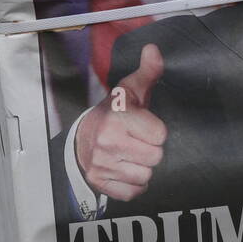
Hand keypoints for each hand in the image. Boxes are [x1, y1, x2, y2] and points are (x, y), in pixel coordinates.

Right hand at [75, 44, 166, 200]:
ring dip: (142, 168)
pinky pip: (133, 192)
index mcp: (118, 116)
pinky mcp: (100, 181)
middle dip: (151, 150)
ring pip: (146, 176)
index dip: (156, 131)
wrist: (82, 137)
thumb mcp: (130, 90)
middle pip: (155, 158)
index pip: (160, 135)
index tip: (145, 126)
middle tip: (138, 142)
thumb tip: (154, 50)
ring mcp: (102, 163)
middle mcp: (108, 140)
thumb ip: (148, 72)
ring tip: (131, 155)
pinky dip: (133, 184)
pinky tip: (126, 169)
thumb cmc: (114, 113)